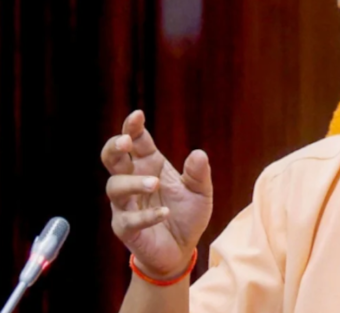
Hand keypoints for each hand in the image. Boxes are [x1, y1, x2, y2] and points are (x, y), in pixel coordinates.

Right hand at [101, 110, 212, 277]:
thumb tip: (198, 153)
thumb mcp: (201, 192)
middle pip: (112, 159)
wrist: (182, 250)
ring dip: (133, 182)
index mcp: (150, 165)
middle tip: (125, 142)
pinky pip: (129, 219)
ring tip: (155, 182)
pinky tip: (163, 213)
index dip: (132, 127)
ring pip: (115, 187)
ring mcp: (125, 205)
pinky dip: (146, 215)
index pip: (136, 142)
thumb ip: (199, 174)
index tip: (137, 115)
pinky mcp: (125, 228)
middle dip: (114, 147)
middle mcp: (133, 180)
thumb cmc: (187, 215)